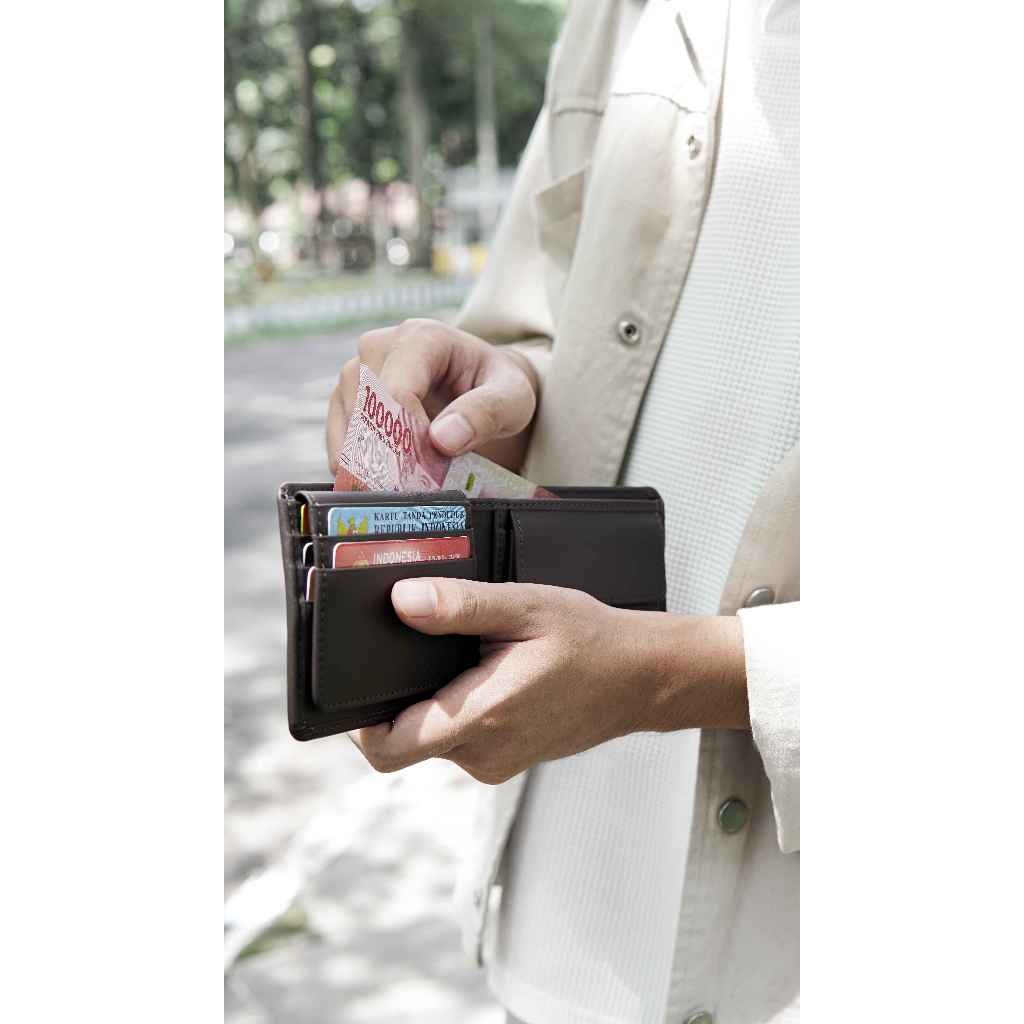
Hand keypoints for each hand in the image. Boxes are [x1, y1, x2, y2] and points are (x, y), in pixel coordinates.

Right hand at [327, 318, 539, 473]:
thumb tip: (442, 440)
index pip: (396, 390)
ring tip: (405, 487)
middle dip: (388, 455)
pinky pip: (339, 440)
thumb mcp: (512, 398)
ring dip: (371, 464)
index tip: (425, 473)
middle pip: (366, 409)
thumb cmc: (498, 387)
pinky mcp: (345, 400)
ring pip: (347, 427)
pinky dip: (359, 467)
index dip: (406, 438)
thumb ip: (486, 413)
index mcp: (421, 337)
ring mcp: (356, 372)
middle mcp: (379, 347)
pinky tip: (385, 482)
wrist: (484, 386)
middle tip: (415, 490)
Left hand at [351, 578, 748, 783]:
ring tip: (452, 652)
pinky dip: (454, 708)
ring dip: (428, 701)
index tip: (353, 681)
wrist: (642, 678)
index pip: (387, 748)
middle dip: (394, 699)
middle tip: (404, 647)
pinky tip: (478, 669)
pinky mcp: (506, 758)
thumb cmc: (591, 639)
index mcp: (483, 717)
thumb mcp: (526, 606)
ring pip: (432, 738)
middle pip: (404, 740)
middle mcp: (484, 752)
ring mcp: (495, 761)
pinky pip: (459, 739)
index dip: (357, 721)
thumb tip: (401, 601)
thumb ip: (461, 606)